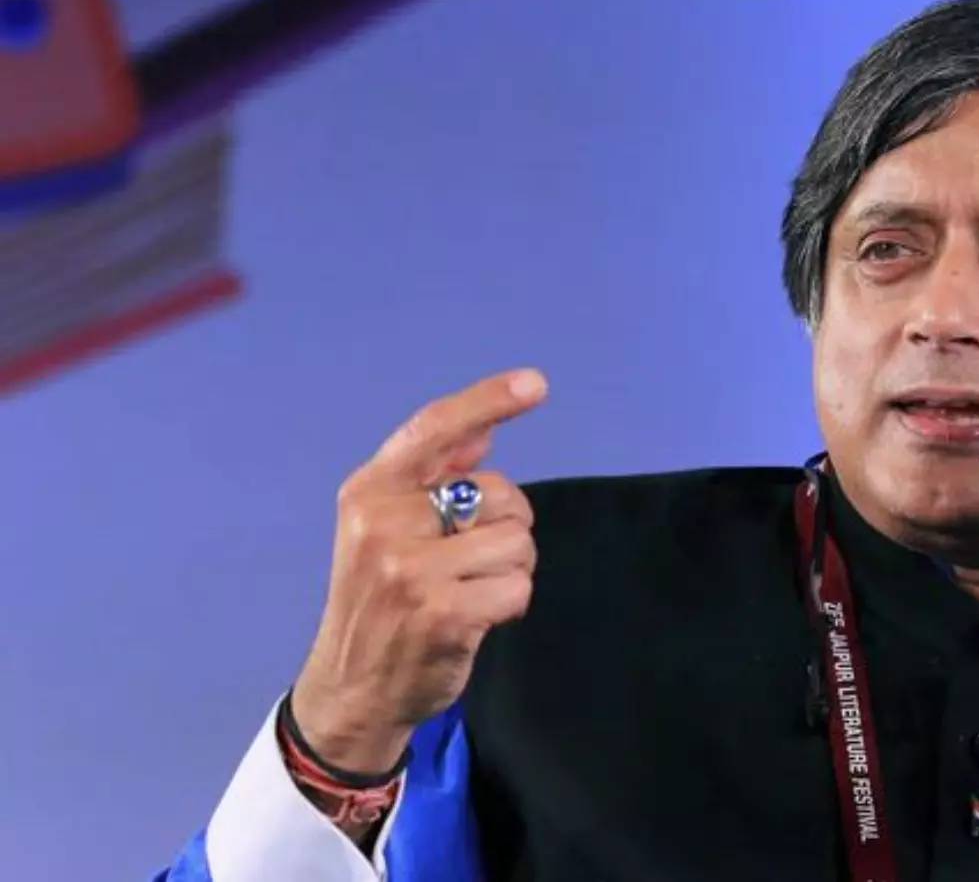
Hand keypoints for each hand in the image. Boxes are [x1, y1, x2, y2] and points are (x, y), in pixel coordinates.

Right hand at [290, 369, 546, 773]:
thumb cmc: (380, 602)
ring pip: (517, 541)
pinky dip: (511, 604)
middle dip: (507, 526)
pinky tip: (478, 618)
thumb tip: (482, 431)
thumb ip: (432, 478)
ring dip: (512, 570)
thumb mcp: (386, 530)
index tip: (534, 384)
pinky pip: (518, 587)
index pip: (434, 428)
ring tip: (473, 591)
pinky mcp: (442, 612)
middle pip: (500, 493)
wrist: (351, 688)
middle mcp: (384, 522)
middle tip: (470, 562)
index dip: (488, 401)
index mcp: (370, 491)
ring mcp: (411, 569)